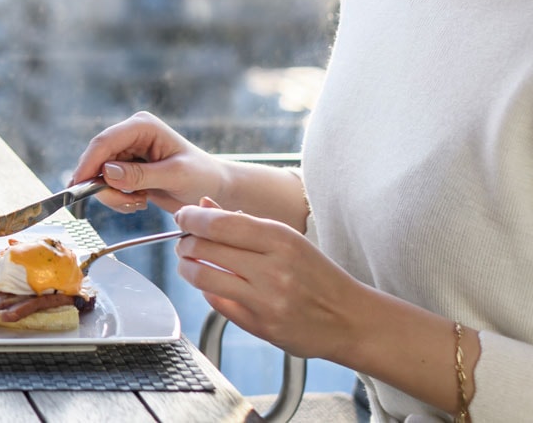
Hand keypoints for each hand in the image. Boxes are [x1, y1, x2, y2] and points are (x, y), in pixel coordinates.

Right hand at [68, 111, 226, 213]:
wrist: (214, 189)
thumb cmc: (202, 177)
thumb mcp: (174, 176)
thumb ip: (140, 175)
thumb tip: (106, 173)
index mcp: (142, 126)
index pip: (105, 142)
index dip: (89, 163)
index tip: (78, 186)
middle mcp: (131, 135)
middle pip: (98, 160)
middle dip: (106, 187)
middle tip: (127, 203)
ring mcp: (127, 151)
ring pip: (99, 176)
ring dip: (115, 195)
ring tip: (140, 202)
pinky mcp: (126, 168)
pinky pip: (107, 185)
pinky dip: (119, 199)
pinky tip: (140, 200)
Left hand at [172, 198, 369, 362]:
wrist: (350, 319)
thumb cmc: (317, 275)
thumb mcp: (287, 240)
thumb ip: (244, 223)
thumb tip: (204, 205)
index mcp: (281, 239)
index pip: (220, 223)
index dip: (192, 218)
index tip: (183, 216)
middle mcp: (273, 269)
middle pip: (206, 248)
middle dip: (185, 242)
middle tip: (184, 241)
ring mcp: (266, 300)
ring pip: (203, 277)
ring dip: (187, 267)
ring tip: (188, 261)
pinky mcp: (260, 326)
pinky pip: (216, 303)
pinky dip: (206, 290)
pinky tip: (212, 285)